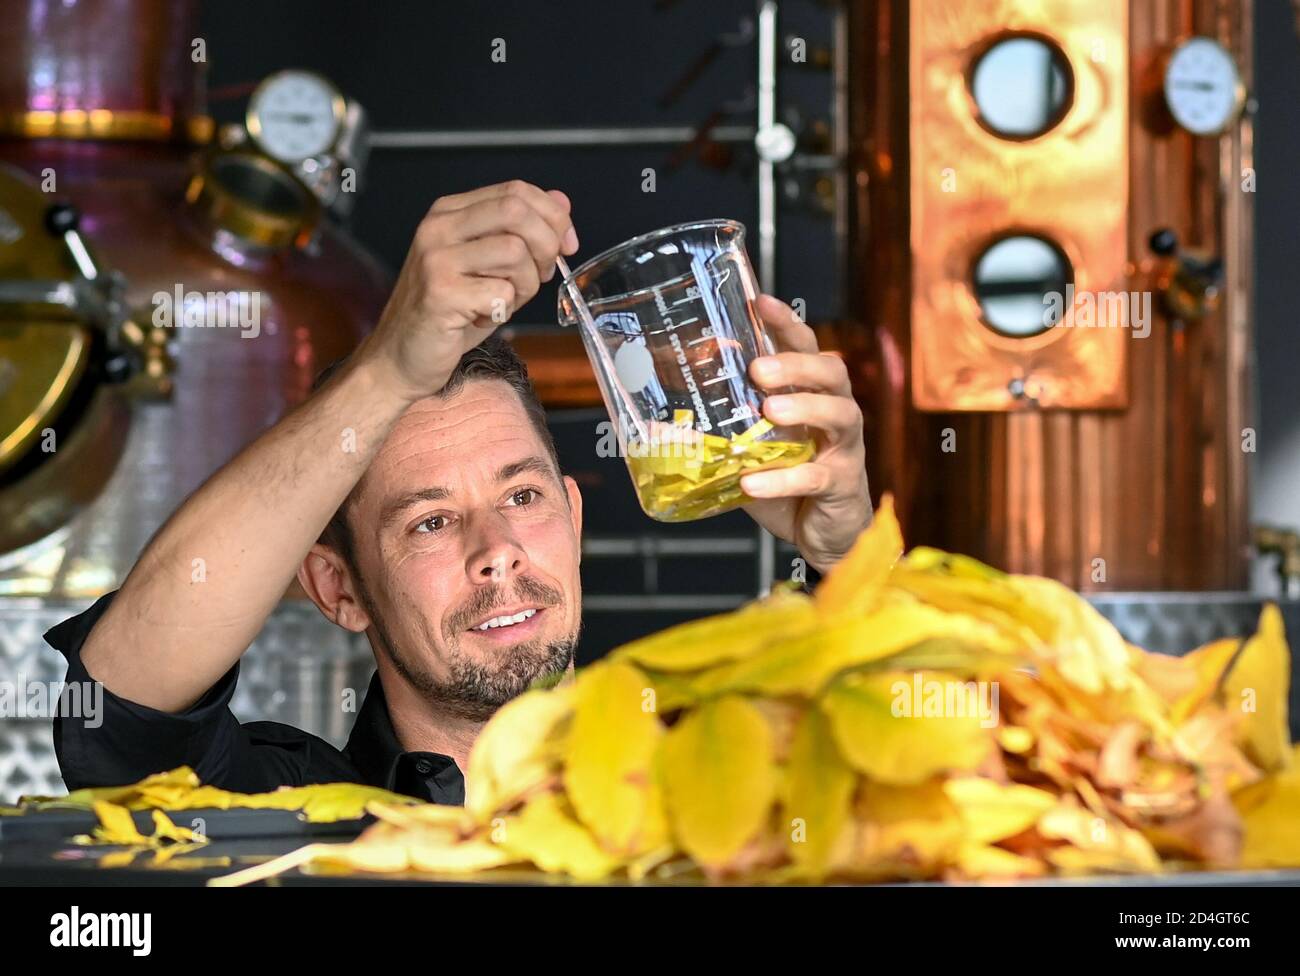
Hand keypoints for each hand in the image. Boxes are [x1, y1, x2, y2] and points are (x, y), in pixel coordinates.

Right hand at [361, 180, 578, 401]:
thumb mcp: (490, 265)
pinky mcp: (440, 293)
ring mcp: (436, 259)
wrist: (400, 357)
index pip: (515, 190)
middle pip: (516, 211)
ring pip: (514, 252)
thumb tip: (562, 203)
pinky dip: (505, 310)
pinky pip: (500, 292)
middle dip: (546, 246)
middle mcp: (438, 228)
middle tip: (539, 275)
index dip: (553, 216)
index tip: (566, 245)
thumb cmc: (450, 313)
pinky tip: (483, 316)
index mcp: (450, 212)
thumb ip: (522, 233)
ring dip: (525, 284)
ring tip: (504, 300)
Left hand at [739, 294, 872, 572]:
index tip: (760, 301)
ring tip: (768, 409)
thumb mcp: (751, 449)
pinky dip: (783, 478)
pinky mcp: (841, 485)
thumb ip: (721, 429)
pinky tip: (751, 482)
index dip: (786, 323)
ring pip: (839, 414)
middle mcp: (836, 412)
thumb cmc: (786, 479)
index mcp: (813, 394)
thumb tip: (655, 422)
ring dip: (804, 407)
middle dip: (795, 365)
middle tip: (758, 369)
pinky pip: (816, 476)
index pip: (806, 347)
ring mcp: (844, 448)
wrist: (822, 533)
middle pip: (831, 372)